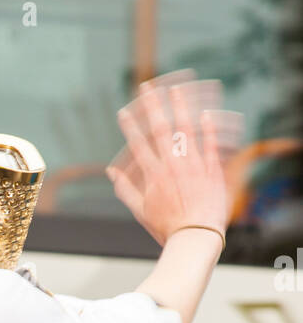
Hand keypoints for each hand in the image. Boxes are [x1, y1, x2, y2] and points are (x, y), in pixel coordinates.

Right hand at [107, 80, 232, 247]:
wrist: (195, 236)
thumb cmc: (167, 227)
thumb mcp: (140, 211)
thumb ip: (125, 190)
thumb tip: (111, 173)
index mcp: (154, 174)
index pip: (138, 143)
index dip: (129, 126)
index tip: (123, 111)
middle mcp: (173, 164)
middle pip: (160, 128)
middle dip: (152, 105)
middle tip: (147, 86)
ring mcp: (194, 164)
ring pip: (186, 129)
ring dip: (179, 107)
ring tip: (176, 89)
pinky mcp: (212, 169)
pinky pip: (210, 143)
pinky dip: (207, 128)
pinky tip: (204, 113)